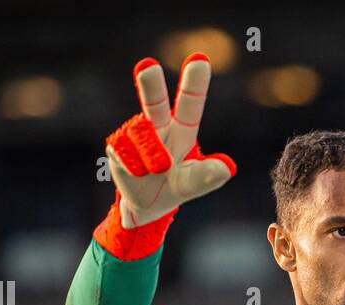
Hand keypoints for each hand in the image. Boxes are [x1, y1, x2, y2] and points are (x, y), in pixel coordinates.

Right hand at [95, 54, 235, 257]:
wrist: (146, 204)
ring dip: (149, 161)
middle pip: (154, 102)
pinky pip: (124, 154)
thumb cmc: (173, 188)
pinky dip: (133, 169)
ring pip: (141, 140)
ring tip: (153, 173)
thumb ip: (207, 176)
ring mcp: (135, 133)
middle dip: (150, 84)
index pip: (190, 105)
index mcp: (182, 131)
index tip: (200, 60)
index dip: (194, 84)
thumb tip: (228, 168)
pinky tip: (136, 173)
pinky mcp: (116, 145)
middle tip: (147, 65)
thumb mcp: (192, 185)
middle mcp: (157, 126)